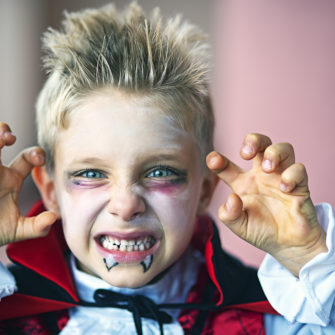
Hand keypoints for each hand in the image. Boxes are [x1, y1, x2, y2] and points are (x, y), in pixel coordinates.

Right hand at [0, 122, 56, 245]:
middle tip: (8, 138)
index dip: (35, 153)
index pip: (27, 158)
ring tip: (0, 138)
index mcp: (11, 179)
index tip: (40, 160)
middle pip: (0, 140)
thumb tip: (53, 218)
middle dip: (3, 132)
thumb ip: (36, 226)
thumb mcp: (16, 230)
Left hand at [206, 133, 326, 276]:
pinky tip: (284, 187)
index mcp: (242, 183)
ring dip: (274, 152)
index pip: (227, 165)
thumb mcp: (239, 226)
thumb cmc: (261, 230)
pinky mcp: (299, 186)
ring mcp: (280, 178)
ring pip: (283, 148)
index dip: (218, 160)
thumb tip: (232, 198)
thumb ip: (229, 215)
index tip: (213, 160)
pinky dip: (291, 174)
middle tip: (246, 153)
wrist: (287, 246)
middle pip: (260, 144)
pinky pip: (299, 169)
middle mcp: (261, 176)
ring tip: (268, 168)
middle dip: (253, 140)